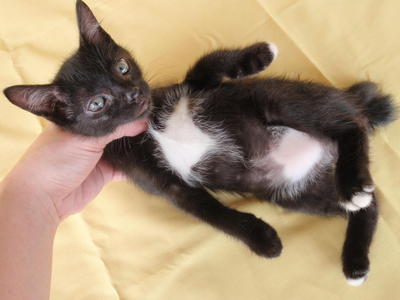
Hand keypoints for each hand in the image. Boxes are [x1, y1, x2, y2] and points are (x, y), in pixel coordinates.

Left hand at [1, 119, 147, 222]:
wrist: (44, 198)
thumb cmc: (55, 159)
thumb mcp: (86, 138)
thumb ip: (115, 128)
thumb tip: (144, 121)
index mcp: (81, 119)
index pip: (108, 108)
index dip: (126, 106)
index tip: (147, 103)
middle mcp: (91, 135)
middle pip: (119, 127)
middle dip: (136, 125)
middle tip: (159, 122)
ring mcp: (99, 154)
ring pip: (125, 147)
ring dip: (138, 145)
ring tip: (160, 138)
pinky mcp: (106, 173)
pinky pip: (126, 167)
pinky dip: (137, 165)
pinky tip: (152, 159)